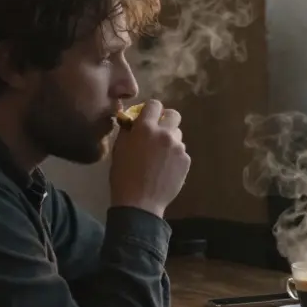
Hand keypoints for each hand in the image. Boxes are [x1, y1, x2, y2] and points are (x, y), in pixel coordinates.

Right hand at [110, 100, 190, 216]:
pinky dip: (175, 157)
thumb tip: (133, 121)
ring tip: (160, 156)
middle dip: (166, 120)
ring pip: (178, 135)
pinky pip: (181, 152)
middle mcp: (165, 133)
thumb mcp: (119, 149)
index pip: (155, 105)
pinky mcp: (186, 160)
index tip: (148, 118)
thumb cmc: (123, 175)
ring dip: (170, 141)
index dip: (151, 110)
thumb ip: (128, 131)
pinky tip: (165, 169)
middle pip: (174, 115)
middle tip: (158, 133)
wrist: (140, 202)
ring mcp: (178, 147)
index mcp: (145, 128)